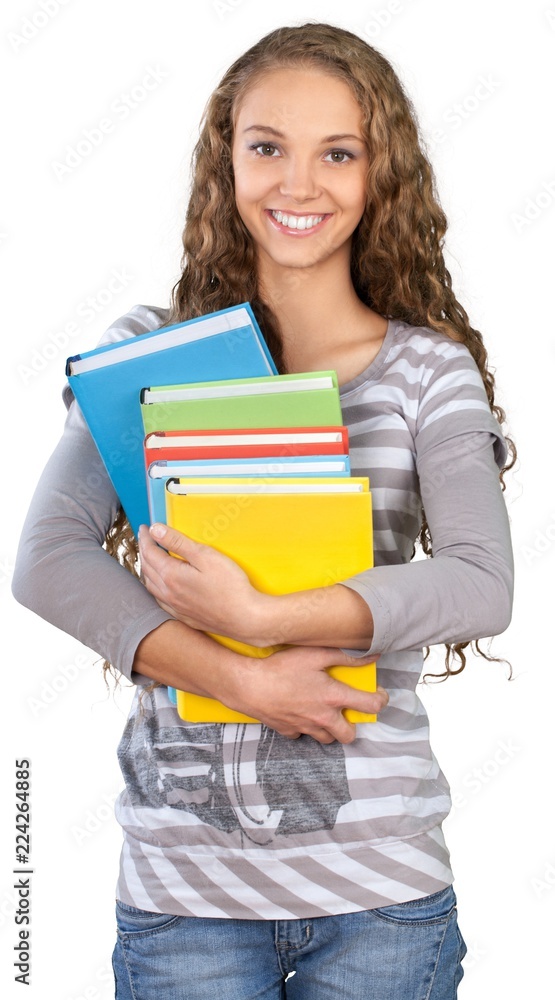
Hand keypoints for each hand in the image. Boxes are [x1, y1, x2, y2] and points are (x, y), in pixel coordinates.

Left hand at [138, 522, 263, 639]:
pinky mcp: (184, 616)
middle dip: (144, 551)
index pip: (150, 553)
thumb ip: (178, 542)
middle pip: (147, 568)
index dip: (146, 538)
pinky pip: (160, 601)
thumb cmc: (230, 586)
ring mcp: (175, 607)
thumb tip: (155, 530)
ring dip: (147, 570)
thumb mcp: (205, 555)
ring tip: (150, 559)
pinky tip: (160, 586)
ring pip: (151, 586)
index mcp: (171, 575)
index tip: (144, 529)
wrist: (245, 618)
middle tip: (145, 539)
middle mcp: (168, 593)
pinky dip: (155, 588)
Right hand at [231, 643, 387, 743]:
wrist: (248, 685)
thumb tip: (372, 655)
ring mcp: (305, 727)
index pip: (369, 706)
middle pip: (349, 735)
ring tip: (324, 712)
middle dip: (352, 725)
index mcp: (333, 697)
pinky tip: (300, 711)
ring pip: (327, 738)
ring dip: (330, 728)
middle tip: (346, 711)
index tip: (379, 696)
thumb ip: (346, 656)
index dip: (380, 701)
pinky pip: (303, 735)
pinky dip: (305, 727)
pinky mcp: (288, 731)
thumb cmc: (281, 667)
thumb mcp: (315, 654)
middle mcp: (322, 717)